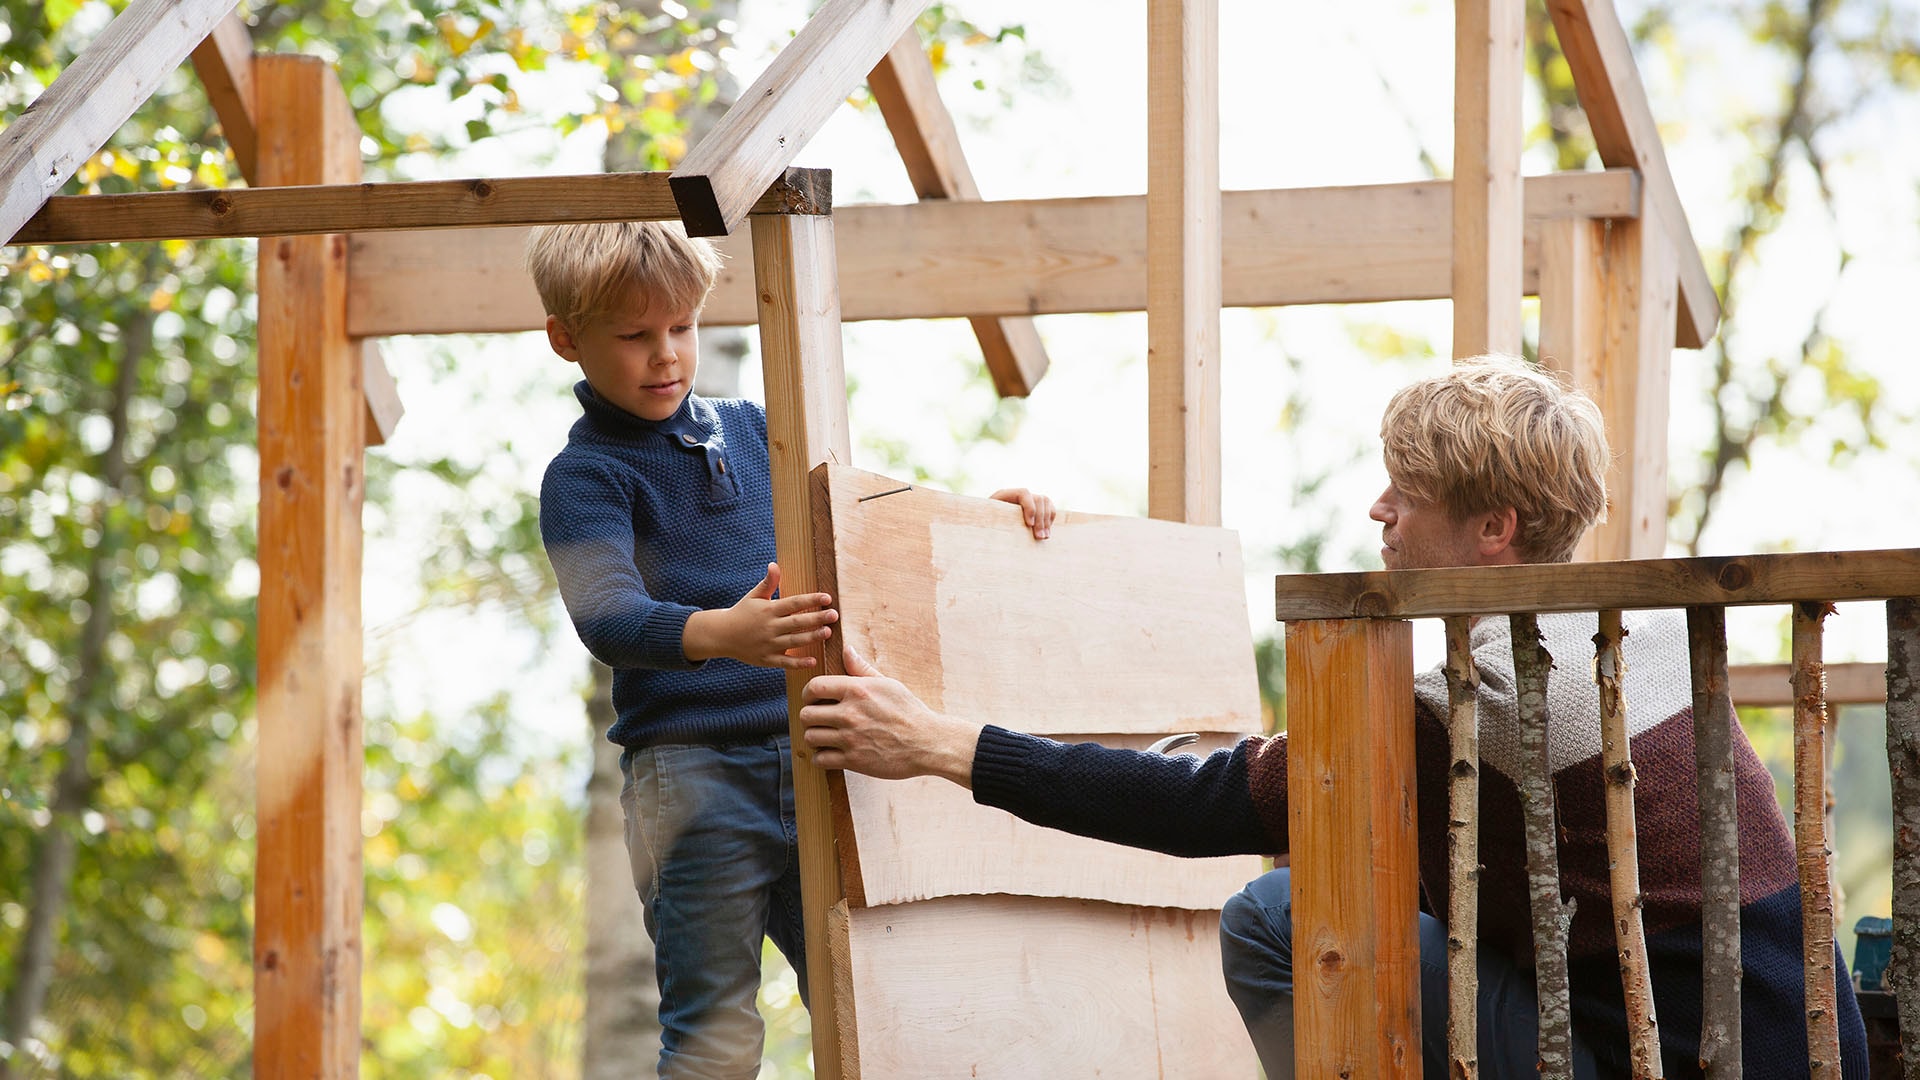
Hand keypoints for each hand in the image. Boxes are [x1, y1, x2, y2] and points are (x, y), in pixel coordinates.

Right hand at [683, 562, 836, 668]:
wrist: (721, 635)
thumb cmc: (741, 613)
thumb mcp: (754, 596)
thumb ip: (768, 583)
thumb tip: (774, 564)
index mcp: (768, 610)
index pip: (793, 603)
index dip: (811, 600)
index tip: (827, 598)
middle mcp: (769, 627)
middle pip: (797, 622)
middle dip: (816, 618)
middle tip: (834, 615)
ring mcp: (768, 644)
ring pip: (793, 641)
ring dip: (811, 637)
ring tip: (827, 632)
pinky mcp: (766, 659)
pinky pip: (785, 662)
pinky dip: (799, 663)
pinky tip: (814, 660)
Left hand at [799, 643, 980, 786]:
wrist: (927, 743)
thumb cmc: (908, 711)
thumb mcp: (887, 684)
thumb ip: (861, 669)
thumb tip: (846, 649)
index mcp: (858, 691)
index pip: (815, 687)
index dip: (808, 693)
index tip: (812, 699)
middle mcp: (850, 713)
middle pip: (806, 714)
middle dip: (809, 716)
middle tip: (819, 719)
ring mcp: (850, 738)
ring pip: (810, 736)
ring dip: (815, 736)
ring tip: (825, 735)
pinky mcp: (854, 760)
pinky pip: (821, 759)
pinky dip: (822, 757)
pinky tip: (832, 752)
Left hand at [989, 488, 1054, 539]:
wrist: (986, 527)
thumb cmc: (985, 526)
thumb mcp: (987, 522)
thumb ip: (994, 522)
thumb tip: (1001, 531)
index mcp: (1004, 495)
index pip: (1024, 493)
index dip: (1030, 507)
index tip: (1029, 525)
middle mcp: (1018, 495)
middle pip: (1038, 499)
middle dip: (1040, 519)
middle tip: (1039, 537)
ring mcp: (1028, 499)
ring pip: (1045, 502)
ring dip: (1046, 520)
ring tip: (1043, 537)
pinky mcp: (1035, 507)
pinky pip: (1049, 507)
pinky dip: (1050, 518)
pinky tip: (1046, 531)